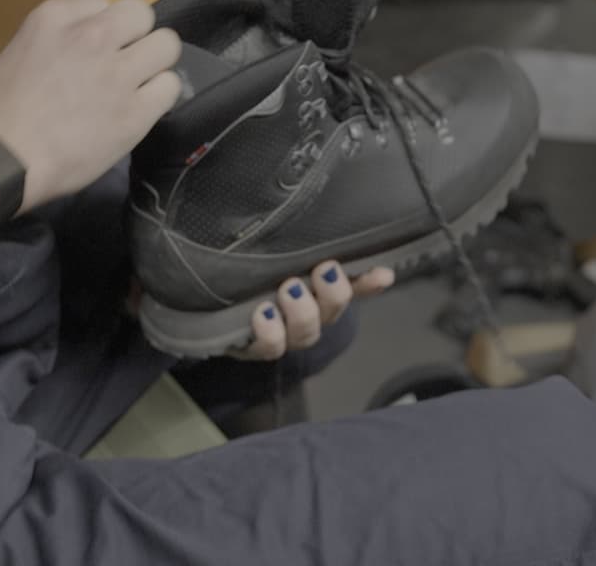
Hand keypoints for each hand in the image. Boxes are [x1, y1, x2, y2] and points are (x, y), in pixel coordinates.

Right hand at [0, 0, 180, 220]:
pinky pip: (170, 86)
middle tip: (123, 62)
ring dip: (154, 63)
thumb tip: (85, 47)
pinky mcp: (136, 111)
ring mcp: (117, 73)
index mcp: (55, 18)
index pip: (101, 2)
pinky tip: (141, 108)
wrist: (1, 160)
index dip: (100, 28)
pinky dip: (159, 96)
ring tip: (138, 84)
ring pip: (167, 45)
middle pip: (141, 14)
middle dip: (135, 36)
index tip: (92, 50)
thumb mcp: (19, 51)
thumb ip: (56, 39)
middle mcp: (92, 37)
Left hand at [231, 262, 394, 360]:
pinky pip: (270, 347)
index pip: (352, 287)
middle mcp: (306, 317)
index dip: (368, 284)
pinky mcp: (256, 346)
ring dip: (303, 311)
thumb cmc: (252, 278)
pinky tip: (263, 313)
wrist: (213, 307)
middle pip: (331, 312)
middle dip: (331, 294)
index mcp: (316, 293)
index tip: (382, 274)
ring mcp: (283, 334)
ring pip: (306, 333)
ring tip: (289, 289)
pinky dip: (270, 330)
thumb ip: (308, 252)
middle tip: (321, 271)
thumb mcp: (277, 260)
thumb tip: (353, 247)